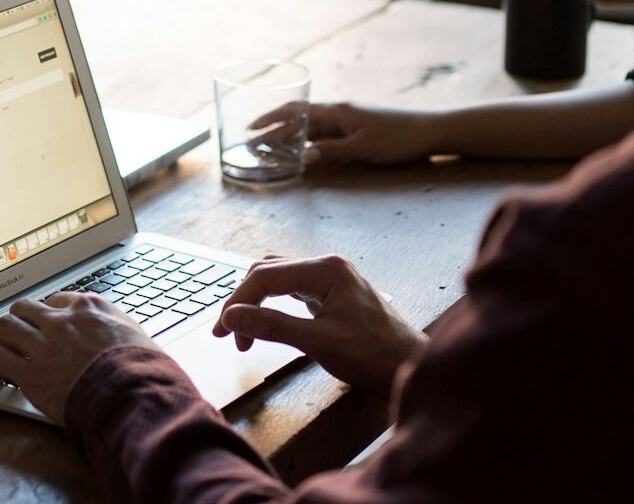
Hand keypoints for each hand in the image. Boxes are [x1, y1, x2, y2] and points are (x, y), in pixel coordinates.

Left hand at [0, 292, 158, 423]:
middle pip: (25, 308)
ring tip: (6, 348)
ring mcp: (43, 346)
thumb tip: (121, 337)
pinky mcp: (30, 373)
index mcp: (89, 308)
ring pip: (5, 327)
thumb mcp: (136, 336)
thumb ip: (118, 330)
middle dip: (22, 320)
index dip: (52, 313)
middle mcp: (62, 321)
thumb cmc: (142, 369)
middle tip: (23, 334)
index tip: (51, 324)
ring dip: (5, 338)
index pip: (58, 300)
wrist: (131, 394)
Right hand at [213, 254, 423, 395]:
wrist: (411, 367)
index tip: (222, 331)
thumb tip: (232, 317)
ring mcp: (331, 278)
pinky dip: (273, 305)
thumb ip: (272, 326)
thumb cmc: (374, 355)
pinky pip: (292, 289)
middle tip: (228, 334)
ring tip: (243, 332)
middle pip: (268, 272)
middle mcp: (327, 266)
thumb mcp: (318, 342)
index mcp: (326, 269)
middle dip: (244, 301)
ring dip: (256, 302)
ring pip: (278, 279)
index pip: (265, 276)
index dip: (238, 302)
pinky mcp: (332, 293)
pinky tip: (266, 322)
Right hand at [251, 102, 440, 165]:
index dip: (271, 119)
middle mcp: (338, 113)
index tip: (251, 128)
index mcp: (337, 112)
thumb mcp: (363, 147)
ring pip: (309, 128)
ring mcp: (346, 122)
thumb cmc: (397, 138)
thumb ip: (332, 151)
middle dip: (273, 129)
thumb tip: (302, 157)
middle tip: (252, 142)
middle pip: (298, 119)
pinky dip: (307, 143)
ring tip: (268, 148)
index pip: (296, 112)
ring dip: (288, 136)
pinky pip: (323, 136)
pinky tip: (300, 152)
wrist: (428, 132)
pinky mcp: (355, 131)